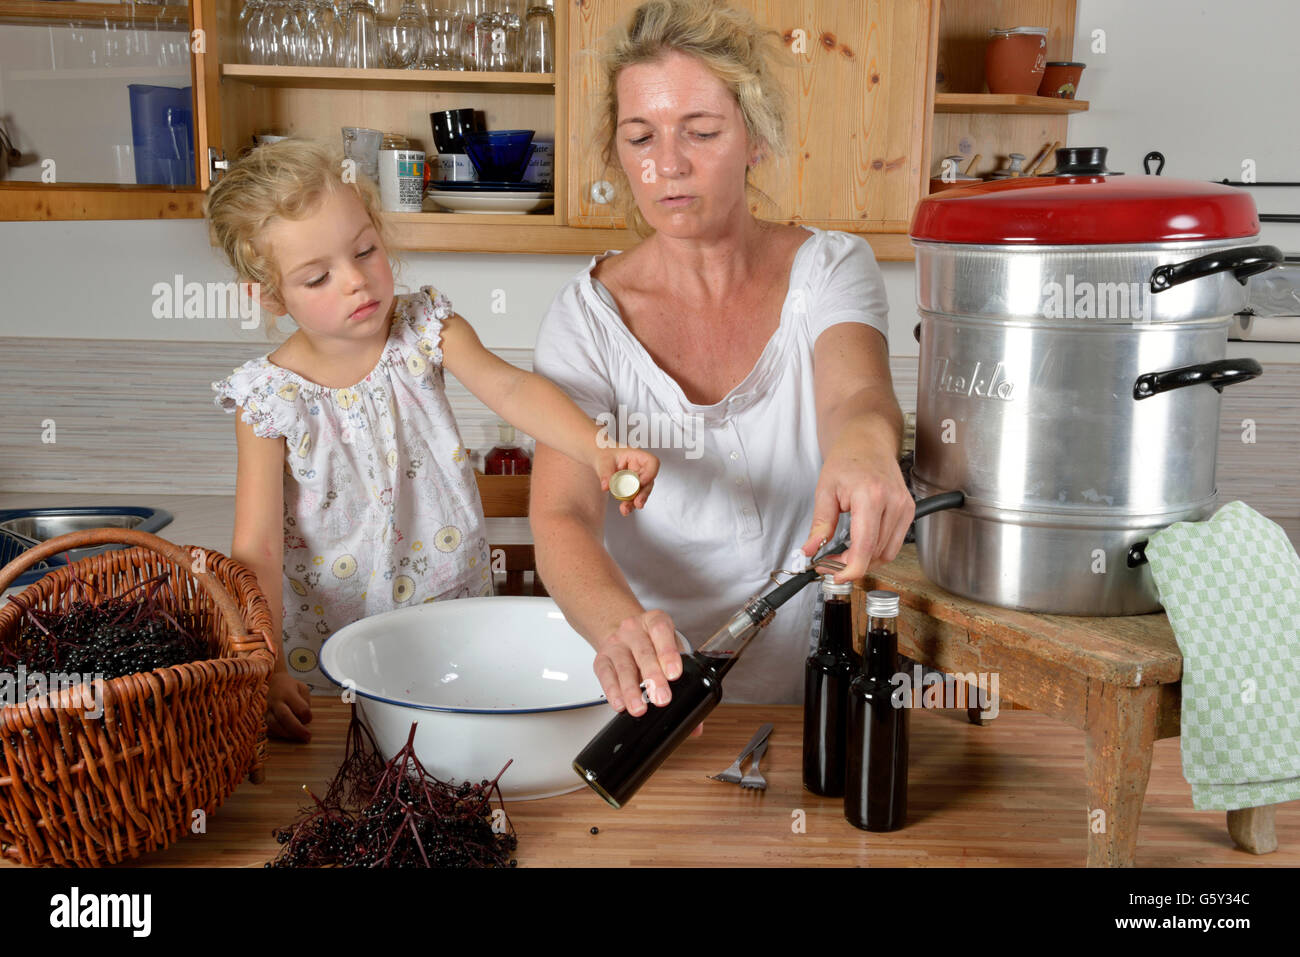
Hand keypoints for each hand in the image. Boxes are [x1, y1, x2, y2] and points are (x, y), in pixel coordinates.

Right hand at [266, 672, 312, 741]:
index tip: (309, 718)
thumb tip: (304, 719)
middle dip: (297, 729)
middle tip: (307, 737)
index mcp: (288, 693)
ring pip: (274, 725)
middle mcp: (276, 701)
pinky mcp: (262, 716)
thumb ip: (306, 702)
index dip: (307, 716)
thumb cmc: (290, 687)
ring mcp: (267, 709)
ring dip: (287, 734)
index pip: (300, 707)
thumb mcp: (302, 688)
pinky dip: (278, 734)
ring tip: (298, 737)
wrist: (272, 681)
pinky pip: (268, 728)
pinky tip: (287, 734)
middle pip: (285, 717)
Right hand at [592, 609, 684, 715]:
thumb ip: (687, 681)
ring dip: (631, 690)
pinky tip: (620, 704)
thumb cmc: (654, 644)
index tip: (674, 675)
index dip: (668, 653)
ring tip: (639, 709)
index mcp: (656, 622)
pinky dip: (612, 691)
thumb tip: (697, 724)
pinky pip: (605, 675)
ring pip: (623, 666)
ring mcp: (616, 643)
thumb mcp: (673, 650)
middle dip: (653, 678)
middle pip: (644, 652)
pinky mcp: (602, 658)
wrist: (625, 635)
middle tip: (661, 699)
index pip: (662, 631)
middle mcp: (634, 629)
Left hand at [595, 447, 659, 515]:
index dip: (650, 473)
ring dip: (636, 501)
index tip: (641, 482)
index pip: (652, 462)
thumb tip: (606, 486)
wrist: (602, 460)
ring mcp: (639, 479)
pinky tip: (625, 509)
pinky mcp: (633, 489)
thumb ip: (606, 473)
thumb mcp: (604, 462)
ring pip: (642, 492)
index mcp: (638, 457)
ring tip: (626, 509)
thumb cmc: (607, 455)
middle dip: (643, 493)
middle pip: (649, 481)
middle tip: (637, 502)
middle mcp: (641, 469)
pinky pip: (635, 497)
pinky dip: (630, 504)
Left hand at [800, 443, 913, 582]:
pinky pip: (894, 544)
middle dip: (852, 564)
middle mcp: (893, 503)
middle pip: (875, 553)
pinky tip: (860, 544)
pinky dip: (876, 550)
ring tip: (844, 552)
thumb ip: (819, 525)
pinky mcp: (909, 511)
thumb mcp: (825, 491)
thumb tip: (810, 551)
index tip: (835, 575)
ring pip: (887, 553)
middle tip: (830, 561)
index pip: (865, 546)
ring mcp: (904, 507)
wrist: (868, 443)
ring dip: (865, 560)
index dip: (850, 569)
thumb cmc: (847, 460)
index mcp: (871, 496)